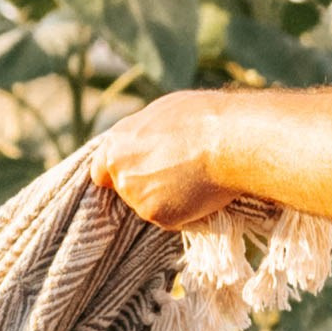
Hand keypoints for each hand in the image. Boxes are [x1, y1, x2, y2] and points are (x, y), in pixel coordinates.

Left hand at [88, 91, 239, 229]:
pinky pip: (168, 217)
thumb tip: (143, 142)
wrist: (229, 140)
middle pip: (126, 189)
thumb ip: (142, 135)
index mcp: (116, 143)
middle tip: (175, 175)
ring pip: (148, 205)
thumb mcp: (163, 113)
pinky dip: (183, 211)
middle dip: (145, 186)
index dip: (118, 174)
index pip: (101, 170)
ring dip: (165, 198)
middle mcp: (120, 172)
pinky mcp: (156, 215)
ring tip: (194, 178)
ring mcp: (136, 196)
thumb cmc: (203, 118)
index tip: (135, 175)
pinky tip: (200, 192)